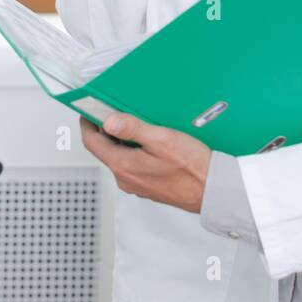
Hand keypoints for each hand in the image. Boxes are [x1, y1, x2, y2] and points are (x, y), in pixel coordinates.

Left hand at [79, 113, 212, 212]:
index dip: (88, 123)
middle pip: (105, 149)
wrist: (213, 191)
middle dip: (107, 129)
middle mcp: (126, 179)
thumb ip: (132, 129)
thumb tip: (109, 121)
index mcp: (123, 166)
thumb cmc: (192, 168)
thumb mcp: (162, 140)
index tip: (88, 110)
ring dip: (123, 140)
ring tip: (138, 124)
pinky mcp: (148, 186)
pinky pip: (134, 165)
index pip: (92, 143)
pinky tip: (152, 143)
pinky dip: (135, 151)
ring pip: (120, 157)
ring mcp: (137, 184)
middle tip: (115, 111)